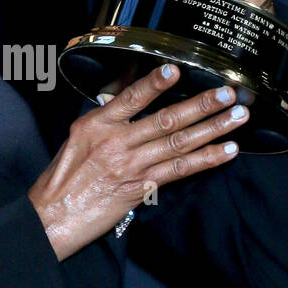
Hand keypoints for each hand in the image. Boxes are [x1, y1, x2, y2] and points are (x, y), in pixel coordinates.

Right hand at [27, 64, 247, 260]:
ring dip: (212, 129)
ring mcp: (130, 167)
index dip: (154, 84)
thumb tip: (132, 102)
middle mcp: (115, 143)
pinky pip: (179, 171)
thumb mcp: (77, 138)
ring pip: (178, 144)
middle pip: (165, 120)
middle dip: (200, 105)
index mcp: (96, 124)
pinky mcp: (141, 190)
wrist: (50, 218)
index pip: (130, 98)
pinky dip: (205, 160)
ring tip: (237, 117)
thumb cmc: (63, 179)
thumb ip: (106, 120)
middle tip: (228, 93)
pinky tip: (226, 151)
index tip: (176, 68)